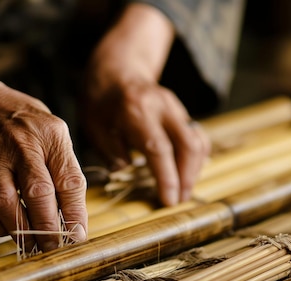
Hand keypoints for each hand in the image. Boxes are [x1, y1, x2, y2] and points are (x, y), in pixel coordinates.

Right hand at [0, 83, 87, 251]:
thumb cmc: (29, 130)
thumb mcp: (58, 139)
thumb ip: (67, 176)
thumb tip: (75, 224)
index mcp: (50, 136)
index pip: (68, 179)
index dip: (75, 213)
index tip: (78, 236)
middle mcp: (20, 145)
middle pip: (36, 191)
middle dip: (47, 226)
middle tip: (54, 246)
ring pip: (3, 202)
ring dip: (20, 230)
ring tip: (33, 243)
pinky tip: (8, 229)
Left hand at [81, 3, 210, 205]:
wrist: (117, 69)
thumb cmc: (100, 102)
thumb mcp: (93, 125)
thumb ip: (110, 150)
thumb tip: (128, 171)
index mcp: (136, 110)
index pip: (159, 149)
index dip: (167, 177)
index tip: (169, 201)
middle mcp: (162, 107)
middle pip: (188, 145)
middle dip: (187, 177)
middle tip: (179, 200)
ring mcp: (175, 107)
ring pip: (197, 141)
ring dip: (194, 169)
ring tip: (183, 191)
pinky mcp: (182, 111)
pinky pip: (196, 136)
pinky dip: (195, 157)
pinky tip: (187, 173)